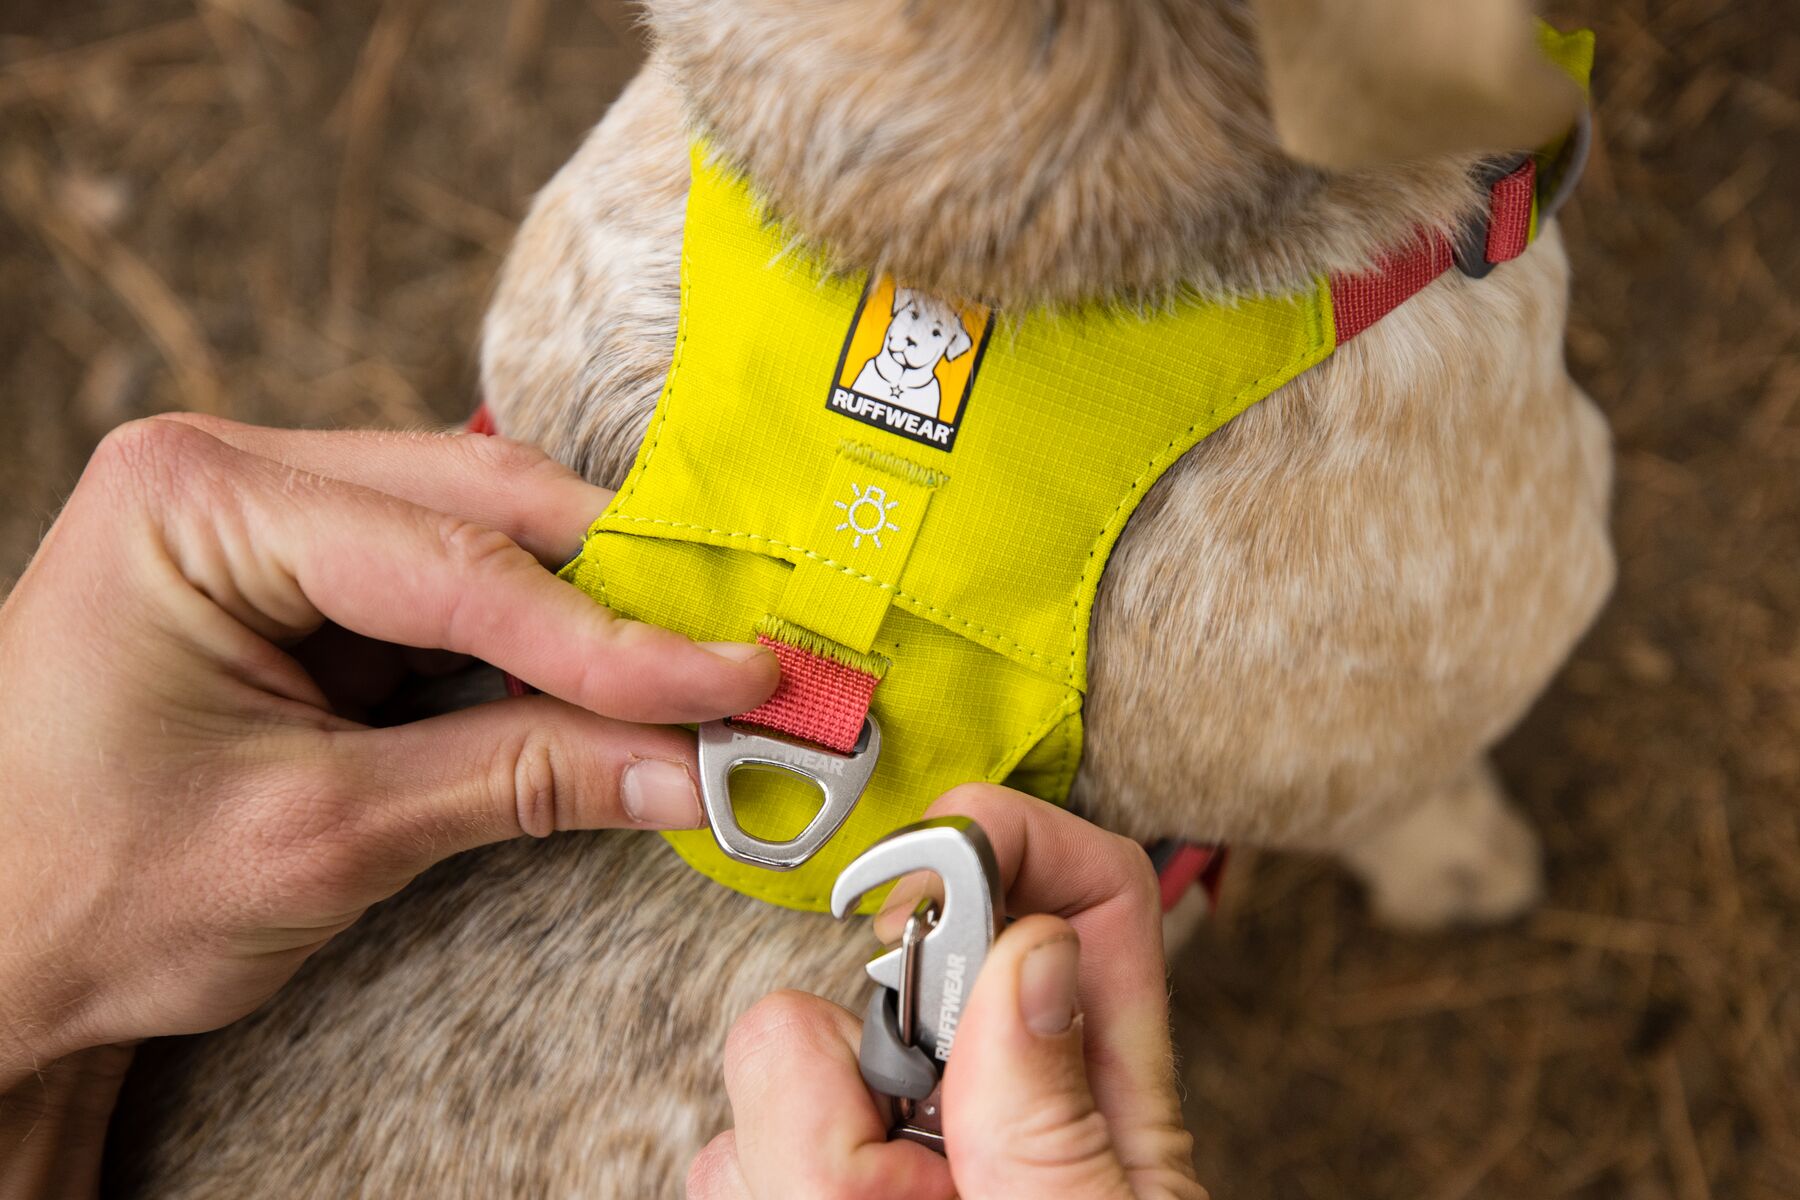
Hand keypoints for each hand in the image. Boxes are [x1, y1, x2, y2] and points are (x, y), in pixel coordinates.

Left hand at [0, 416, 777, 1082]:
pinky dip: (536, 644)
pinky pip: (452, 590)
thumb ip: (520, 778)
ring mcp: (267, 519)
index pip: (455, 563)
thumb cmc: (86, 894)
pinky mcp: (301, 579)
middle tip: (743, 665)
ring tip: (697, 681)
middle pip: (482, 509)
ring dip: (589, 618)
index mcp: (196, 502)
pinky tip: (611, 687)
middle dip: (618, 599)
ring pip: (483, 538)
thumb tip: (686, 765)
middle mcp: (231, 475)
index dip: (615, 636)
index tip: (739, 681)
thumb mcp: (322, 836)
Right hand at [690, 786, 1207, 1198]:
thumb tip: (1031, 953)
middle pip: (872, 965)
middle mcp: (982, 1094)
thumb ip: (1055, 1119)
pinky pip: (720, 1155)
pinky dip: (755, 1191)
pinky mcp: (797, 1185)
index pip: (1088, 890)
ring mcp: (886, 1141)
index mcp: (1094, 1089)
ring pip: (772, 1057)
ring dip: (797, 1159)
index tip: (925, 873)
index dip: (1012, 833)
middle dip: (850, 1069)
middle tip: (916, 1184)